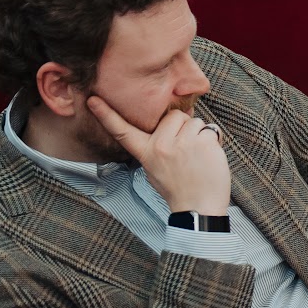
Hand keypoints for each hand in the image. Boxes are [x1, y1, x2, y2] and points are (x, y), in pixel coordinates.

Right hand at [88, 98, 231, 214]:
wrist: (198, 207)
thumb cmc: (179, 188)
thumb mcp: (154, 170)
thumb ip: (157, 146)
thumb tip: (171, 123)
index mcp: (146, 152)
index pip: (123, 131)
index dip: (106, 115)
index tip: (93, 99)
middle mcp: (161, 145)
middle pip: (174, 115)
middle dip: (183, 126)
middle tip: (186, 148)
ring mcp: (182, 143)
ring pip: (194, 121)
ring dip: (200, 134)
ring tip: (198, 156)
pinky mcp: (203, 142)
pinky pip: (211, 129)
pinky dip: (214, 139)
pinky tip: (210, 156)